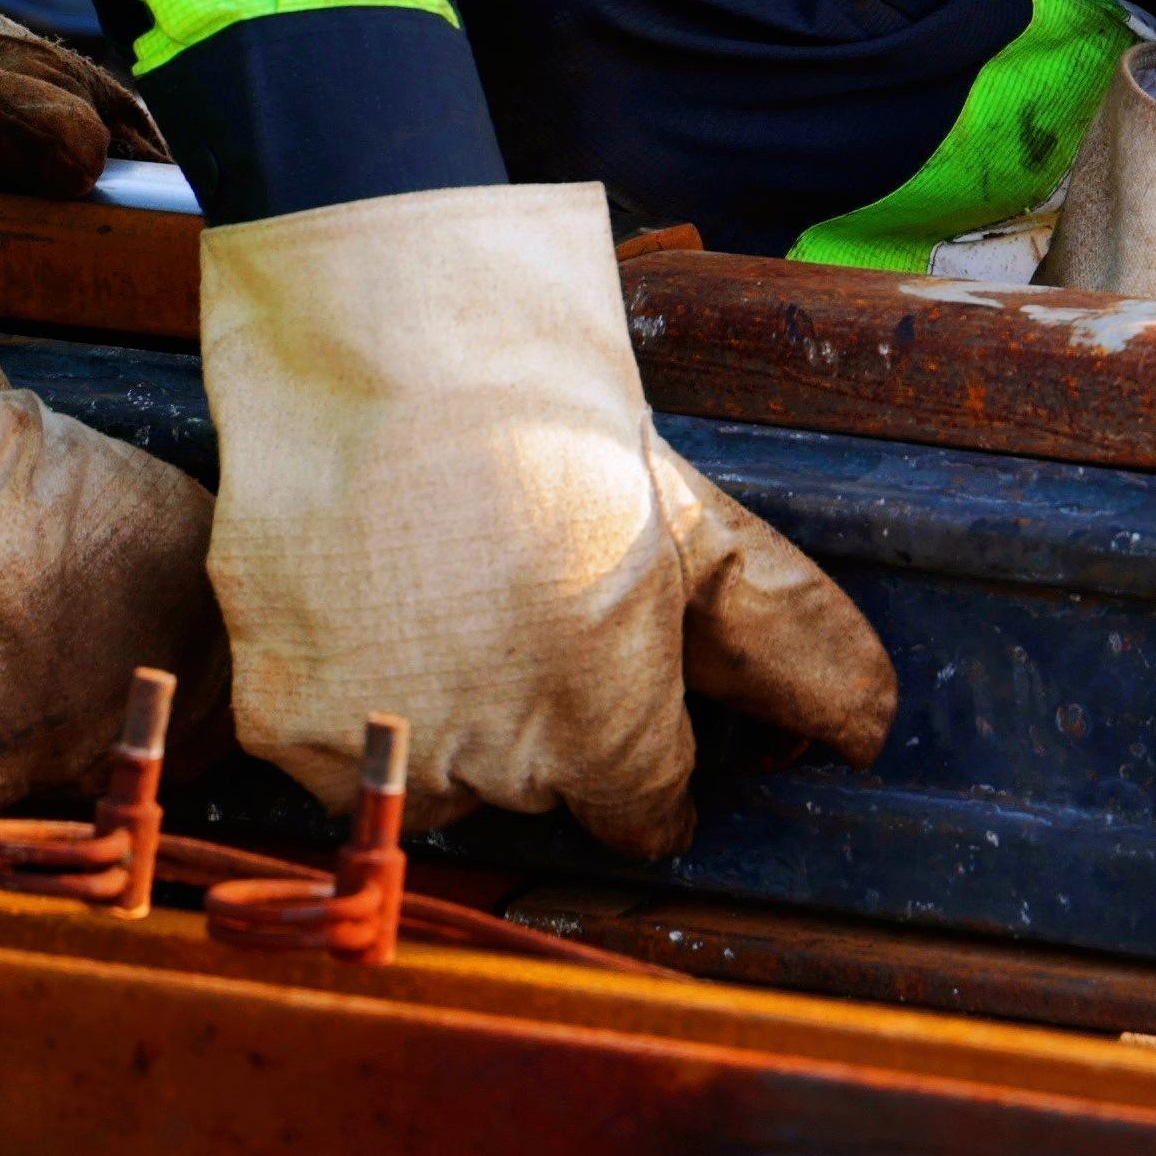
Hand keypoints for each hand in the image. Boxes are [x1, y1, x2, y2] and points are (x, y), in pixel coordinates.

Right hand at [200, 180, 894, 855]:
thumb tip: (872, 731)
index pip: (639, 814)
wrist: (382, 341)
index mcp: (602, 731)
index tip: (616, 690)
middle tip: (522, 598)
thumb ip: (786, 642)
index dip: (640, 750)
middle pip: (538, 790)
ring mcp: (381, 750)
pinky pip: (340, 754)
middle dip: (545, 715)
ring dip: (448, 715)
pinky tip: (372, 600)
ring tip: (444, 590)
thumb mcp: (689, 524)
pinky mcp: (283, 724)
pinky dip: (354, 697)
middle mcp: (492, 766)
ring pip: (442, 778)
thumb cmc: (549, 422)